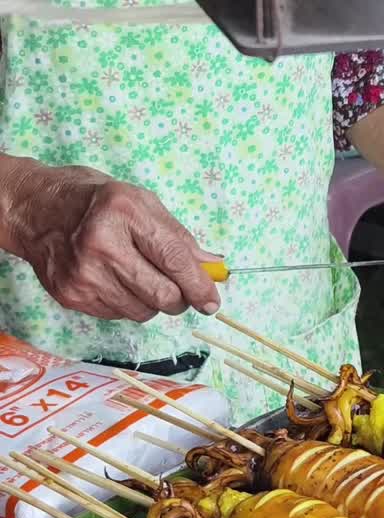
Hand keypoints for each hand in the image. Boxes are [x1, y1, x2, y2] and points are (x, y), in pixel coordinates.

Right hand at [0, 160, 221, 322]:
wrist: (37, 209)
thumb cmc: (97, 203)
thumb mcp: (143, 204)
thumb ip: (180, 238)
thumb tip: (213, 268)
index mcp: (125, 214)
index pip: (175, 260)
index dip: (200, 286)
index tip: (212, 302)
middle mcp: (102, 245)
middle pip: (162, 295)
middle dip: (181, 299)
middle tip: (179, 290)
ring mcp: (83, 274)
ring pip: (143, 312)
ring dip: (152, 302)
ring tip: (139, 277)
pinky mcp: (71, 295)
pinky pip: (118, 315)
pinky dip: (127, 304)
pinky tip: (115, 280)